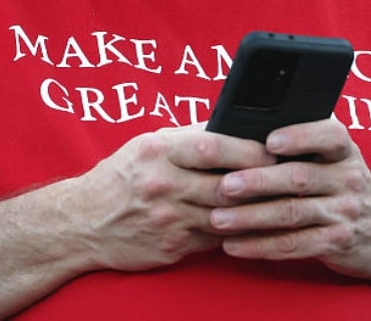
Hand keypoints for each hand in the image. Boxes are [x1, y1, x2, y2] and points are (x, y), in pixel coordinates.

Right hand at [63, 124, 276, 270]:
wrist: (81, 222)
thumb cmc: (119, 178)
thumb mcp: (145, 147)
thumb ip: (187, 138)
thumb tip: (230, 123)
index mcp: (157, 151)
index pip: (214, 146)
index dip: (250, 149)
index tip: (274, 149)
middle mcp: (162, 184)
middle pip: (227, 184)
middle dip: (262, 182)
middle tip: (289, 178)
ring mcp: (168, 218)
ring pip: (228, 215)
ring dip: (256, 210)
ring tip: (280, 202)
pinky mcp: (172, 246)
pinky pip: (216, 239)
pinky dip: (236, 232)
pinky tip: (252, 226)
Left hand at [210, 118, 370, 280]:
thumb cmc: (341, 186)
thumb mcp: (336, 160)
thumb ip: (303, 144)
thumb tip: (241, 130)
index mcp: (344, 151)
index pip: (329, 135)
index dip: (299, 136)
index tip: (268, 141)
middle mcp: (348, 179)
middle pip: (299, 177)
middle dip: (258, 181)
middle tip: (223, 185)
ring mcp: (344, 213)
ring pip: (291, 214)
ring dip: (250, 218)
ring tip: (217, 219)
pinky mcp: (337, 243)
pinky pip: (294, 245)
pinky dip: (261, 246)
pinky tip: (233, 245)